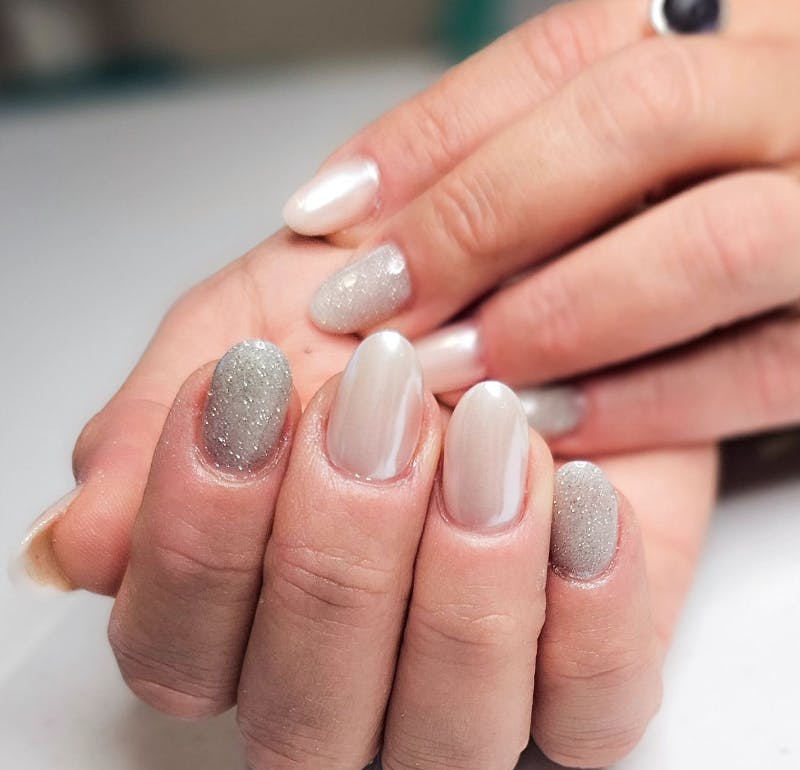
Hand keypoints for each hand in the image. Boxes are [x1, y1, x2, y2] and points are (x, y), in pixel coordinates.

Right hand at [102, 327, 714, 769]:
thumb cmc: (387, 302)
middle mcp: (349, 666)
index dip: (202, 535)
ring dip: (462, 586)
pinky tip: (585, 488)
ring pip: (444, 748)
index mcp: (244, 601)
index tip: (252, 384)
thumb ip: (160, 427)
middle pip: (303, 722)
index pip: (177, 650)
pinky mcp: (587, 670)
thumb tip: (82, 544)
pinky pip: (591, 714)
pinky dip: (590, 607)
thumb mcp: (252, 315)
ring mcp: (472, 683)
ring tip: (489, 429)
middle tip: (376, 401)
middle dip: (337, 555)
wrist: (525, 274)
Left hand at [285, 0, 799, 453]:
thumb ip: (514, 160)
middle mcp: (793, 98)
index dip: (429, 137)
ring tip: (443, 369)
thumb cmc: (689, 200)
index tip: (323, 213)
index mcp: (722, 31)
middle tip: (372, 302)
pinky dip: (640, 403)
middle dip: (480, 218)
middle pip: (637, 120)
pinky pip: (761, 369)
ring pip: (711, 242)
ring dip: (555, 315)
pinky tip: (543, 422)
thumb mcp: (611, 149)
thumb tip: (358, 218)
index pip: (563, 54)